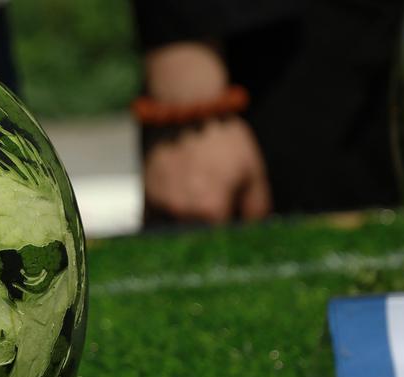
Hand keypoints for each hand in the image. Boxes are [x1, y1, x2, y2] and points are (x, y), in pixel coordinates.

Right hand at [141, 41, 270, 222]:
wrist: (187, 110)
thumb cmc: (224, 139)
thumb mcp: (252, 170)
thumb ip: (257, 206)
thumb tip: (253, 230)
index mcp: (211, 209)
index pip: (222, 240)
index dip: (229, 237)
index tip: (232, 229)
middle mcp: (182, 213)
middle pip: (198, 239)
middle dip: (208, 233)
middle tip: (215, 216)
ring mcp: (161, 206)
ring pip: (175, 232)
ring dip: (186, 227)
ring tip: (196, 207)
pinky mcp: (146, 197)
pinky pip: (155, 221)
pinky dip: (166, 219)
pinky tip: (178, 205)